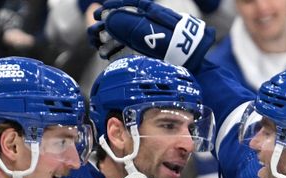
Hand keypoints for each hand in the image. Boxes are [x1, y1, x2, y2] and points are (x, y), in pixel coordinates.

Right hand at [88, 0, 214, 70]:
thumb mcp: (154, 34)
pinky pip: (125, 45)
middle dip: (105, 24)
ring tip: (96, 44)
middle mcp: (147, 22)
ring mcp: (145, 35)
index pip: (131, 2)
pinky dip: (114, 48)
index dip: (114, 5)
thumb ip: (133, 26)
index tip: (101, 11)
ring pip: (121, 32)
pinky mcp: (144, 49)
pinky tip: (104, 53)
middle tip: (93, 31)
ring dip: (106, 37)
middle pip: (122, 18)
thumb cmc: (179, 47)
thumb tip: (111, 18)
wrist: (193, 64)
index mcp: (152, 12)